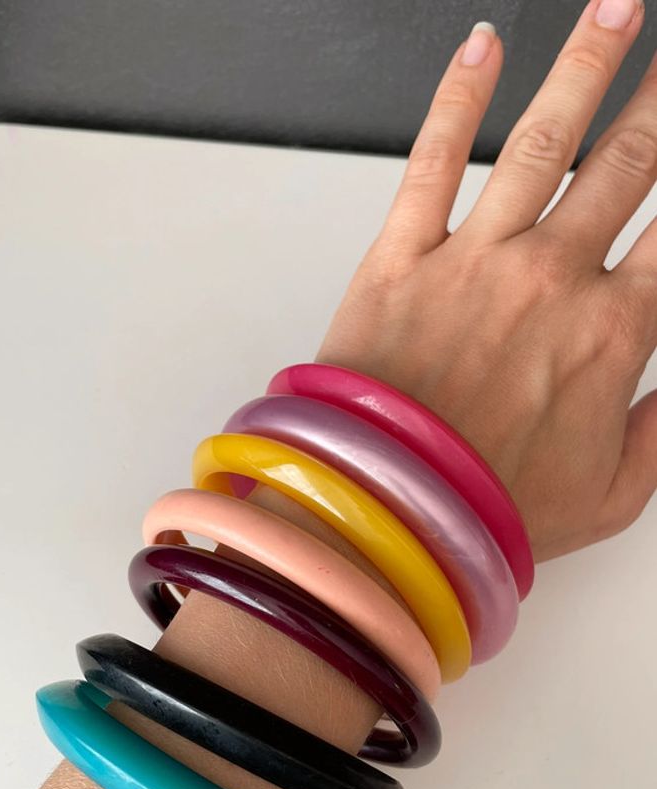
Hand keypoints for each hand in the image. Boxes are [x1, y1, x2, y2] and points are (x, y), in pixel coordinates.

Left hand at [317, 1, 655, 563]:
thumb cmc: (487, 506)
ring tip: (618, 9)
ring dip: (588, 66)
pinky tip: (482, 48)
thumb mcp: (610, 495)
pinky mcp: (401, 258)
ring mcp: (475, 260)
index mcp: (609, 335)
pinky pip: (434, 161)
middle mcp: (550, 280)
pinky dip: (458, 98)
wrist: (386, 510)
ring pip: (545, 141)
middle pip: (628, 164)